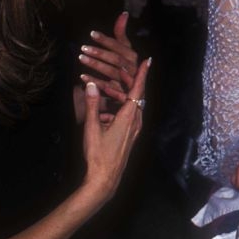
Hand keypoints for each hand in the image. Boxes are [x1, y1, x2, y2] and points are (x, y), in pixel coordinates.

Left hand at [78, 12, 139, 105]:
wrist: (132, 94)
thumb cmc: (126, 67)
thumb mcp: (124, 50)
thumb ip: (121, 33)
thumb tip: (124, 13)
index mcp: (133, 57)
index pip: (120, 46)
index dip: (106, 40)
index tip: (92, 34)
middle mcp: (132, 69)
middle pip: (116, 60)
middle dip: (100, 53)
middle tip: (83, 48)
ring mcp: (127, 82)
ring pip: (112, 73)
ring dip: (96, 65)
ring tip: (81, 59)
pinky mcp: (121, 94)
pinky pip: (107, 88)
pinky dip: (95, 82)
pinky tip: (82, 77)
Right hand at [80, 57, 149, 200]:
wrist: (105, 178)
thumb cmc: (98, 153)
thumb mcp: (92, 128)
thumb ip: (92, 105)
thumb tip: (90, 84)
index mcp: (128, 117)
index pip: (138, 90)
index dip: (142, 74)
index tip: (147, 60)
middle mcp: (136, 121)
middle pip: (138, 96)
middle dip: (132, 81)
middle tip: (126, 67)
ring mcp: (134, 129)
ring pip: (133, 106)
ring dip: (125, 95)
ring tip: (114, 86)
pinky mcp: (130, 135)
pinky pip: (129, 115)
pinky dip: (120, 108)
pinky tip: (106, 111)